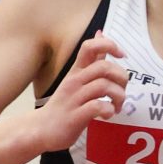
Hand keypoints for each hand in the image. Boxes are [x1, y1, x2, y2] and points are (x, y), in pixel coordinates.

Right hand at [33, 32, 129, 152]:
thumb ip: (91, 60)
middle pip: (104, 67)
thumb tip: (100, 34)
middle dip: (121, 78)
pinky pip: (98, 106)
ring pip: (104, 86)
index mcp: (76, 71)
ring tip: (116, 106)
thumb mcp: (76, 78)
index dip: (110, 45)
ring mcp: (74, 98)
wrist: (40, 129)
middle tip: (122, 91)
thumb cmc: (63, 105)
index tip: (121, 55)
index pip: (90, 47)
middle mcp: (75, 81)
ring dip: (118, 96)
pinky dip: (109, 110)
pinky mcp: (75, 116)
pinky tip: (107, 115)